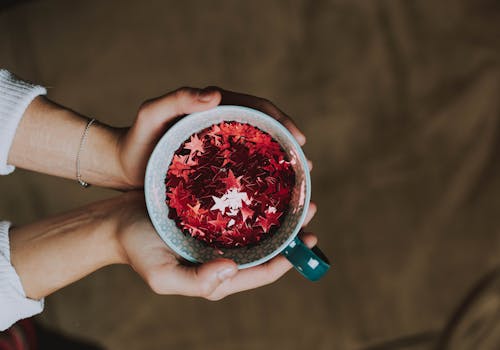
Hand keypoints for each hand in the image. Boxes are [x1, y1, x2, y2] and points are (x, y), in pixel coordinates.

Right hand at [116, 192, 317, 299]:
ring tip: (296, 192)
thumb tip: (233, 270)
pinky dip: (255, 197)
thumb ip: (197, 281)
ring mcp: (217, 232)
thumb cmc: (137, 249)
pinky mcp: (209, 212)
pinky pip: (239, 207)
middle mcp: (222, 254)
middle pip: (266, 246)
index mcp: (217, 274)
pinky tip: (265, 180)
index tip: (310, 239)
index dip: (288, 259)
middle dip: (292, 231)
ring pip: (256, 225)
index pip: (261, 272)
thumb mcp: (162, 275)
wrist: (114, 223)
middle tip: (309, 208)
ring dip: (278, 211)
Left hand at [117, 87, 309, 188]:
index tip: (300, 140)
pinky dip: (261, 182)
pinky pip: (244, 173)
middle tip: (306, 167)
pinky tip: (271, 198)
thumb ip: (178, 99)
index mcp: (215, 111)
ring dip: (280, 166)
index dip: (282, 122)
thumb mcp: (152, 115)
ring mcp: (220, 150)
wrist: (120, 166)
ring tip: (298, 185)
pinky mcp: (215, 170)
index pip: (257, 109)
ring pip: (258, 155)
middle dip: (289, 146)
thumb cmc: (136, 141)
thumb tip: (216, 95)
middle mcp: (222, 128)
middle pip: (265, 133)